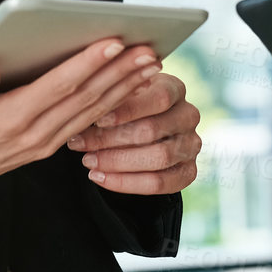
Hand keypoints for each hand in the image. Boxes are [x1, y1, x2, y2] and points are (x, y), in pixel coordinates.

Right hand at [0, 37, 160, 205]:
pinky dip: (111, 103)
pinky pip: (86, 121)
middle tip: (149, 48)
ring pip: (92, 110)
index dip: (88, 63)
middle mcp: (34, 133)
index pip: (59, 86)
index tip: (114, 42)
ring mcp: (43, 142)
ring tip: (151, 64)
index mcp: (11, 118)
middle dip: (120, 71)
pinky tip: (128, 87)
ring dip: (123, 86)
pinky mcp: (45, 145)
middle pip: (86, 97)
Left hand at [65, 71, 201, 193]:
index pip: (160, 98)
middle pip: (153, 130)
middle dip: (111, 139)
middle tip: (79, 143)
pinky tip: (100, 177)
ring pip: (158, 158)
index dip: (128, 110)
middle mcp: (189, 116)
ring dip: (117, 162)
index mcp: (176, 89)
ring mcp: (192, 145)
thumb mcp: (122, 92)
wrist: (145, 129)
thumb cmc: (127, 105)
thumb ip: (112, 95)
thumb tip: (87, 105)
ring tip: (88, 161)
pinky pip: (159, 183)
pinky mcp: (188, 172)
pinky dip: (126, 183)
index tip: (97, 119)